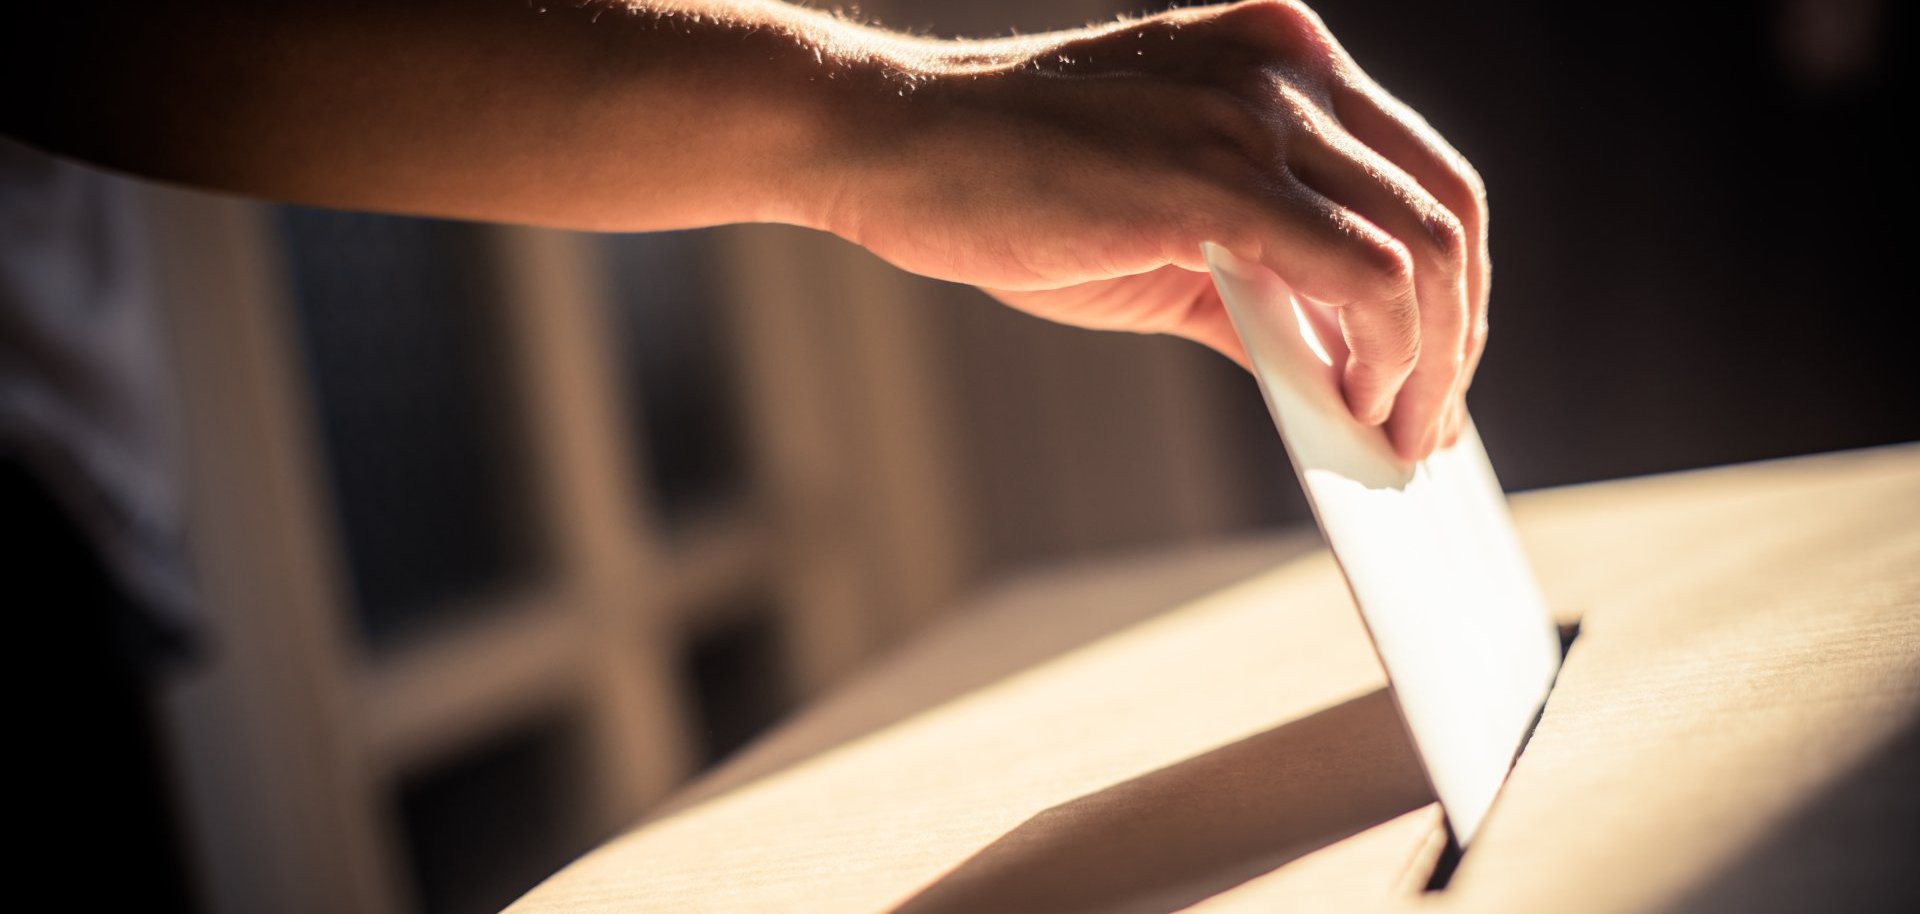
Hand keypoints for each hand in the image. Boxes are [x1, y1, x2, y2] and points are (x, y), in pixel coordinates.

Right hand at [816, 1, 1489, 460]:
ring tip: (1393, 436)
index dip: (1451, 290)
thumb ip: (1262, 290)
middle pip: (1445, 208)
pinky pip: (1359, 275)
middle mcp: (1287, 67)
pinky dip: (1380, 358)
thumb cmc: (1014, 183)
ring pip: (1421, 245)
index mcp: (1283, 59)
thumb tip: (1348, 384)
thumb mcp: (1166, 233)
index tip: (1437, 379)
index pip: (1421, 176)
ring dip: (1427, 363)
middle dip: (1455, 338)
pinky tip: (1351, 409)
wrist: (896, 143)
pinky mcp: (1215, 173)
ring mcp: (1255, 110)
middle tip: (1425, 427)